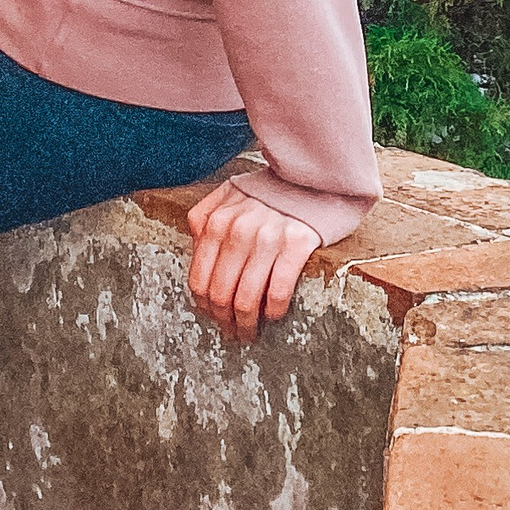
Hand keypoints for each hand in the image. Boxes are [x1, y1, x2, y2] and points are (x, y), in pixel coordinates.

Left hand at [185, 180, 319, 343]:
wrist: (314, 177)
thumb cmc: (270, 192)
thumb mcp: (229, 195)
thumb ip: (205, 218)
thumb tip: (195, 252)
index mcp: (216, 220)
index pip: (199, 279)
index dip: (205, 306)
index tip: (214, 317)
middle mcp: (238, 228)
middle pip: (220, 293)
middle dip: (224, 320)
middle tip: (232, 332)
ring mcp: (268, 236)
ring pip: (246, 298)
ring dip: (246, 324)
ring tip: (249, 333)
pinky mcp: (297, 244)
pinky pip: (277, 291)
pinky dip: (273, 311)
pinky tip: (273, 316)